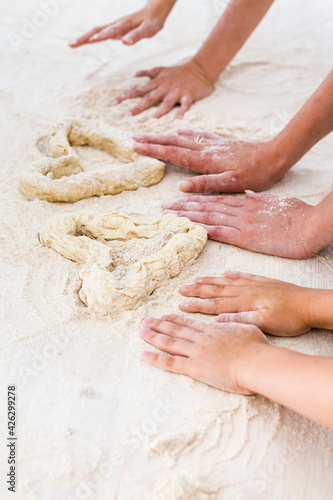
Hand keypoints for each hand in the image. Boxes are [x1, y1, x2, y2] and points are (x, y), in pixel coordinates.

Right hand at [69, 6, 165, 47]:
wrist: (154, 11)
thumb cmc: (152, 21)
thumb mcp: (148, 30)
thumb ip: (136, 36)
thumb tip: (124, 43)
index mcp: (124, 25)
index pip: (110, 31)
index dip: (101, 36)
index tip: (91, 41)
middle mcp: (116, 24)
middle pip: (97, 30)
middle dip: (84, 37)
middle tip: (71, 45)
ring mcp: (114, 27)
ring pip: (96, 30)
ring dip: (84, 37)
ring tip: (72, 45)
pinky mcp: (114, 29)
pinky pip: (100, 32)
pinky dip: (91, 37)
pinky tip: (84, 42)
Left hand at [113, 61, 213, 118]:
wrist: (200, 68)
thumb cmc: (179, 71)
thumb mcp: (161, 69)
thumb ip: (148, 73)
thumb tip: (134, 75)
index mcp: (157, 81)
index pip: (138, 90)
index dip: (125, 96)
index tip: (113, 104)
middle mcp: (165, 87)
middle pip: (149, 98)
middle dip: (137, 107)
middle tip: (127, 116)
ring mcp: (177, 91)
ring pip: (166, 102)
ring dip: (159, 110)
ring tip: (152, 119)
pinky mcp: (189, 96)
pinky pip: (185, 105)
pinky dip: (183, 111)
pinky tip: (179, 119)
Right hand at [134, 129, 287, 191]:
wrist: (274, 156)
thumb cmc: (254, 174)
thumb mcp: (231, 184)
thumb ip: (205, 184)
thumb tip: (180, 187)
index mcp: (205, 161)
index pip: (174, 154)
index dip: (154, 150)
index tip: (137, 146)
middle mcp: (206, 149)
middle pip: (174, 142)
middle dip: (153, 140)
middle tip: (135, 138)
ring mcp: (213, 144)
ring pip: (184, 137)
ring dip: (165, 136)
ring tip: (150, 134)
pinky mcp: (222, 142)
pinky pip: (199, 135)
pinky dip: (186, 132)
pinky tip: (181, 129)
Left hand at [140, 314, 267, 393]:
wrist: (255, 362)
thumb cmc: (256, 348)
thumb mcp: (247, 328)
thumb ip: (233, 323)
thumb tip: (223, 319)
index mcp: (213, 330)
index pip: (190, 324)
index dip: (176, 319)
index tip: (165, 316)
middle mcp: (201, 339)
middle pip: (176, 330)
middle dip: (160, 325)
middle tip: (147, 321)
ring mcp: (196, 352)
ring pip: (170, 343)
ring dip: (154, 337)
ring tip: (142, 332)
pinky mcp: (194, 367)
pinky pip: (170, 362)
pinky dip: (156, 358)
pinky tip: (144, 355)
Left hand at [163, 191, 320, 258]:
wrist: (312, 225)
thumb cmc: (300, 216)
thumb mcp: (278, 203)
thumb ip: (261, 200)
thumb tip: (248, 194)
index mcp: (249, 204)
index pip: (217, 200)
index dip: (197, 199)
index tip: (182, 199)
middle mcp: (241, 211)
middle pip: (207, 206)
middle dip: (185, 206)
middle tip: (165, 206)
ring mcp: (242, 223)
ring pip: (209, 216)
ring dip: (187, 215)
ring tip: (170, 214)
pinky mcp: (246, 236)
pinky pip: (219, 231)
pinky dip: (202, 228)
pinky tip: (188, 228)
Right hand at [179, 271, 312, 335]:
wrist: (309, 304)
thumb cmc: (289, 317)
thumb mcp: (265, 323)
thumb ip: (241, 319)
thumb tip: (218, 319)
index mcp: (244, 302)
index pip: (215, 304)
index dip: (197, 304)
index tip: (182, 305)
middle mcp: (246, 290)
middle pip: (217, 290)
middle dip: (198, 290)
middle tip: (182, 288)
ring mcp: (255, 284)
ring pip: (227, 281)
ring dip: (211, 281)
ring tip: (197, 279)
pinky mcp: (264, 282)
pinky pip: (244, 276)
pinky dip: (233, 274)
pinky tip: (227, 272)